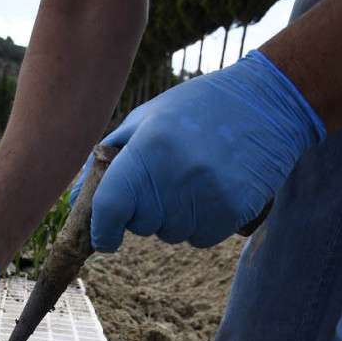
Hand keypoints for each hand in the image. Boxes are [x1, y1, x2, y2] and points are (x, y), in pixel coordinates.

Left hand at [70, 50, 326, 251]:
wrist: (267, 103)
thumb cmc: (195, 109)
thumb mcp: (144, 119)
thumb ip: (106, 161)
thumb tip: (74, 203)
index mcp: (148, 148)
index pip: (110, 207)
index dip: (102, 229)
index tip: (103, 237)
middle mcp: (177, 174)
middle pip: (141, 224)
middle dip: (143, 211)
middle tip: (163, 179)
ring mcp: (208, 194)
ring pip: (170, 234)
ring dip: (173, 217)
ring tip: (190, 179)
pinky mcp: (235, 210)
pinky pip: (200, 238)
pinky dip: (199, 223)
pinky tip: (210, 191)